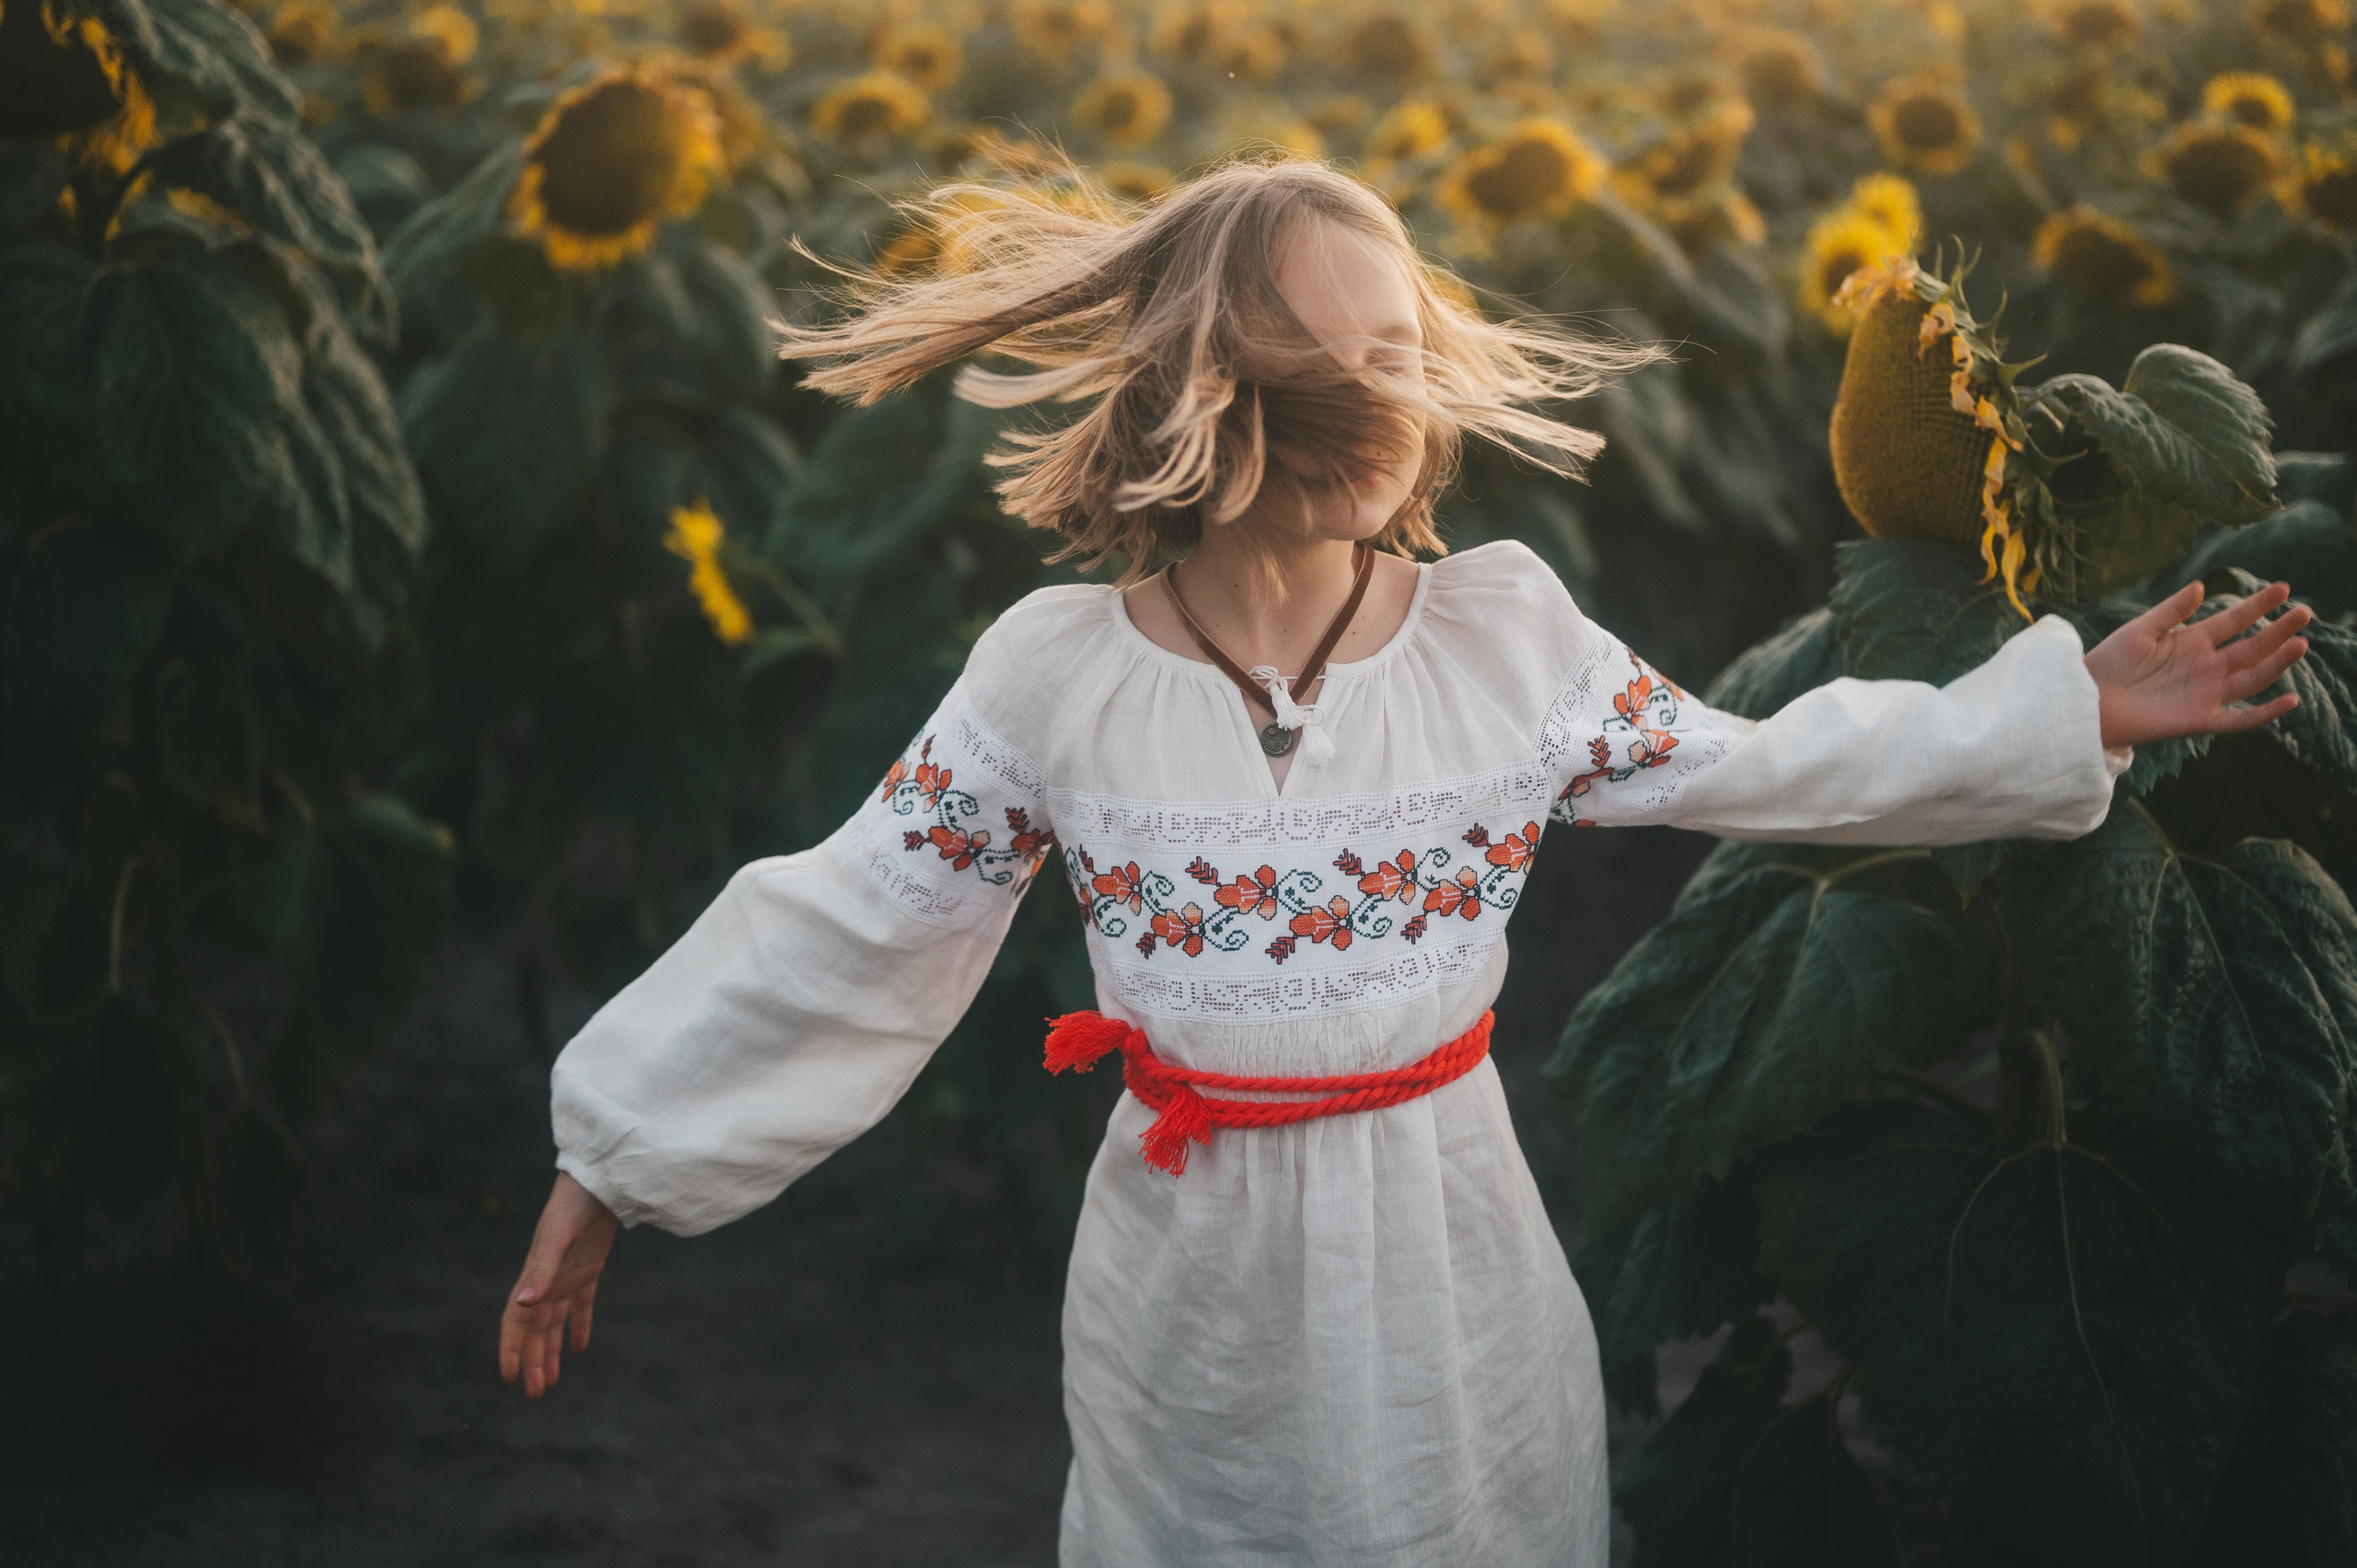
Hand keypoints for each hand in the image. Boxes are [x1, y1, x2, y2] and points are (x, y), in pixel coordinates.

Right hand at [499, 1170, 617, 1398]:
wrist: (600, 1180)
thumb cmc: (573, 1205)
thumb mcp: (556, 1239)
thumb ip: (541, 1271)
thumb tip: (523, 1303)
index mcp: (533, 1276)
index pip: (516, 1322)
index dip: (511, 1349)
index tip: (509, 1378)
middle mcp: (546, 1280)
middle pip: (535, 1330)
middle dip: (533, 1361)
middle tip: (535, 1394)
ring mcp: (566, 1275)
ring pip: (554, 1323)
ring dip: (551, 1351)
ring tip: (550, 1382)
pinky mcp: (588, 1268)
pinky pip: (581, 1304)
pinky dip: (579, 1326)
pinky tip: (580, 1348)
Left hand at [2082, 578, 2311, 749]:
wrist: (2087, 701)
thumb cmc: (2109, 664)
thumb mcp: (2141, 630)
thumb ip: (2172, 611)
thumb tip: (2200, 586)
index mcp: (2193, 641)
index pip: (2234, 620)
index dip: (2258, 605)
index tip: (2282, 587)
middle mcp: (2206, 666)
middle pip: (2251, 647)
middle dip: (2278, 630)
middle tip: (2303, 612)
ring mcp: (2206, 693)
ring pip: (2252, 677)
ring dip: (2277, 663)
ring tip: (2300, 643)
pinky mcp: (2199, 719)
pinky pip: (2239, 719)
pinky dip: (2264, 712)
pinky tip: (2289, 700)